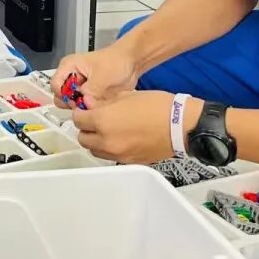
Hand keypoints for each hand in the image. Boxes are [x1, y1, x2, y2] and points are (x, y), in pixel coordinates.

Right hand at [50, 47, 138, 108]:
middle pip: (61, 97)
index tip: (78, 99)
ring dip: (83, 107)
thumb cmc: (115, 61)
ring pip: (73, 104)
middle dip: (73, 104)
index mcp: (69, 67)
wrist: (131, 64)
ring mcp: (80, 88)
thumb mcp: (101, 76)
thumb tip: (84, 103)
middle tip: (87, 103)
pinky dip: (91, 109)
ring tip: (96, 103)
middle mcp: (71, 78)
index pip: (56, 86)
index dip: (65, 95)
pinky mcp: (89, 96)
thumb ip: (90, 91)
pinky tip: (101, 104)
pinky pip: (84, 107)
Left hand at [72, 90, 203, 163]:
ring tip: (107, 131)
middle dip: (86, 128)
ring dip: (96, 141)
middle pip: (83, 138)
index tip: (86, 110)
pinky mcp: (130, 162)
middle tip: (95, 120)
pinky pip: (111, 156)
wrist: (181, 126)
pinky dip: (110, 149)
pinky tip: (121, 139)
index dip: (81, 113)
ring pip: (95, 150)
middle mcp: (106, 141)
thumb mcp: (126, 96)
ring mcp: (118, 154)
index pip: (78, 120)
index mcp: (102, 121)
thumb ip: (104, 102)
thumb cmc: (156, 106)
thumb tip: (90, 105)